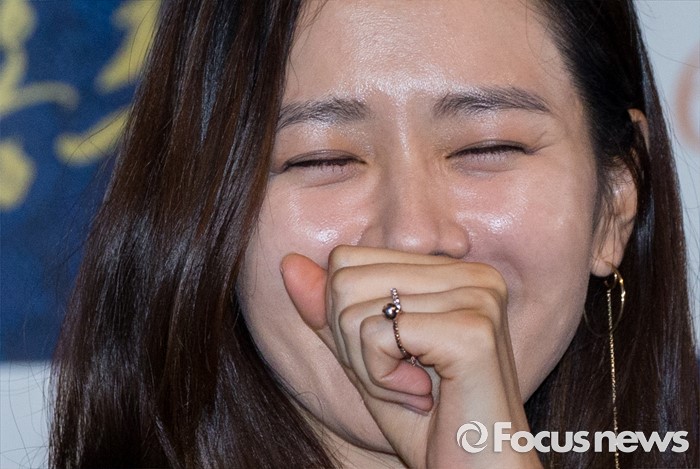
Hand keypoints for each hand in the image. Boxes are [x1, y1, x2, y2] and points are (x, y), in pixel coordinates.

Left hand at [282, 245, 542, 467]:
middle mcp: (473, 273)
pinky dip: (380, 378)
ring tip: (414, 389)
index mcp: (454, 271)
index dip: (346, 320)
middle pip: (345, 278)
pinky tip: (422, 395)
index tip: (392, 359)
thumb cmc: (426, 423)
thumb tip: (289, 263)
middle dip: (353, 344)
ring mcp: (477, 297)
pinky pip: (375, 335)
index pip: (348, 260)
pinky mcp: (472, 330)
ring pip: (353, 307)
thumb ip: (330, 310)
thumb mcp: (365, 359)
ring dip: (368, 366)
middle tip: (401, 380)